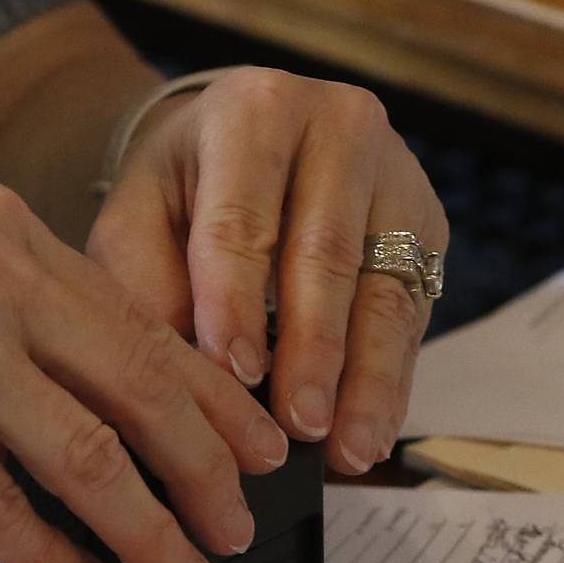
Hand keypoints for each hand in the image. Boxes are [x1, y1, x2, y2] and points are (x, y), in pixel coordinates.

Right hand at [0, 177, 289, 562]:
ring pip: (90, 451)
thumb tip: (77, 395)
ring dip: (150, 527)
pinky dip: (49, 552)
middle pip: (141, 384)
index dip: (211, 394)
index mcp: (1, 227)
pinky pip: (0, 502)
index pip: (139, 320)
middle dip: (207, 470)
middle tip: (239, 528)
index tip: (254, 446)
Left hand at [86, 68, 448, 474]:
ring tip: (347, 451)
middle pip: (327, 255)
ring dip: (367, 381)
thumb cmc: (179, 192)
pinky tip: (371, 434)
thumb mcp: (136, 219)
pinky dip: (390, 382)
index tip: (234, 376)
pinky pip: (412, 313)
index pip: (243, 220)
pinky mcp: (427, 224)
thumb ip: (147, 286)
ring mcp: (396, 174)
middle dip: (312, 352)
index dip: (237, 303)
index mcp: (253, 112)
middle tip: (296, 428)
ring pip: (385, 289)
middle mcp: (339, 126)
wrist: (240, 145)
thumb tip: (181, 382)